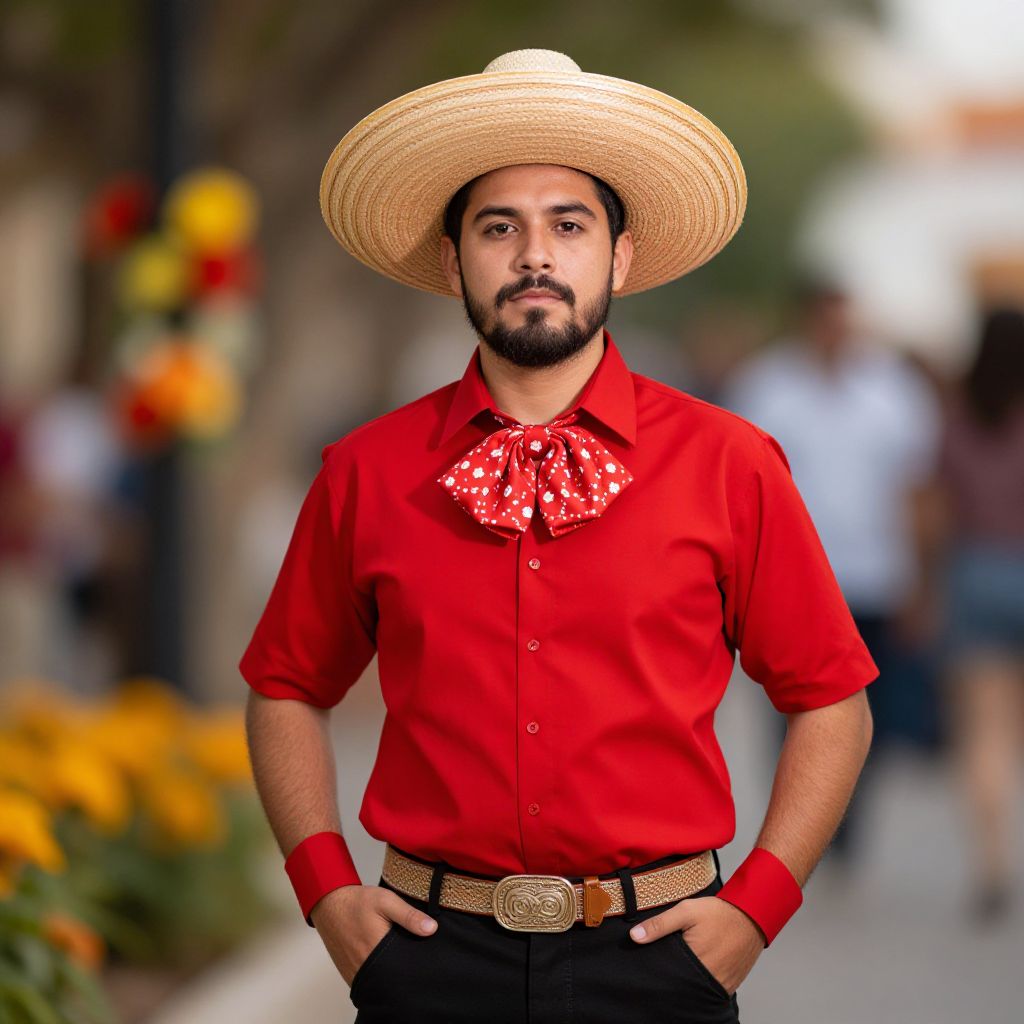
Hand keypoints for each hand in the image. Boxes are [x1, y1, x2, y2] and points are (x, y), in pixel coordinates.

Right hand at [309, 884, 437, 986]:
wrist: (329, 903)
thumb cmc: (356, 902)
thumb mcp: (386, 901)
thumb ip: (408, 915)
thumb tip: (432, 929)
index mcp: (376, 950)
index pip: (403, 968)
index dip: (415, 962)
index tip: (422, 953)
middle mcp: (365, 966)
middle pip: (392, 976)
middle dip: (403, 967)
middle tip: (409, 951)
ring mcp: (355, 972)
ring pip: (380, 979)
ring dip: (390, 970)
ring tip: (396, 953)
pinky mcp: (349, 972)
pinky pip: (368, 978)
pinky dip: (378, 971)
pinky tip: (383, 957)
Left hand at [629, 895, 763, 995]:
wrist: (751, 916)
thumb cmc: (718, 913)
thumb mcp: (686, 911)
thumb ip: (660, 925)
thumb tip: (634, 936)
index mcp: (694, 961)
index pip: (666, 974)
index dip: (656, 970)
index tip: (649, 963)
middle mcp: (707, 979)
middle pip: (679, 985)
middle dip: (670, 976)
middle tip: (665, 963)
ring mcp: (719, 985)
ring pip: (693, 989)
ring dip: (684, 980)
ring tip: (679, 966)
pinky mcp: (728, 986)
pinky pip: (708, 990)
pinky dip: (699, 982)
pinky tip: (694, 969)